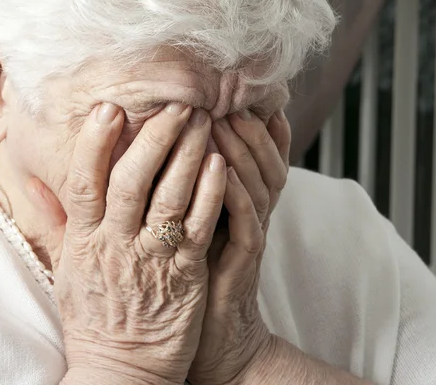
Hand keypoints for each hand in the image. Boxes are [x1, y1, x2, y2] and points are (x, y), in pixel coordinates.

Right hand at [27, 103, 226, 384]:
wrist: (122, 368)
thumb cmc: (96, 316)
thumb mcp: (67, 269)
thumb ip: (55, 222)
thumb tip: (34, 181)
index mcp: (84, 242)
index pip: (85, 183)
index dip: (96, 143)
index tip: (111, 108)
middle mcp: (115, 245)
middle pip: (132, 180)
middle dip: (155, 137)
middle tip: (177, 104)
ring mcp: (151, 259)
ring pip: (169, 197)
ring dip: (187, 155)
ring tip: (203, 123)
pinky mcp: (185, 274)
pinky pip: (198, 227)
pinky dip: (209, 193)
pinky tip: (220, 165)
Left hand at [188, 111, 290, 384]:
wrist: (211, 339)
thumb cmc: (193, 279)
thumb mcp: (196, 226)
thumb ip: (192, 190)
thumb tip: (170, 152)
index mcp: (240, 206)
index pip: (259, 158)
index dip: (257, 127)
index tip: (242, 95)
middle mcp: (252, 217)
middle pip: (265, 164)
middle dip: (250, 130)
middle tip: (228, 100)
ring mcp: (250, 238)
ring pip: (258, 187)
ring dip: (243, 152)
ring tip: (224, 122)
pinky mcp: (243, 263)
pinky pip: (247, 223)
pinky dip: (237, 195)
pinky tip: (221, 171)